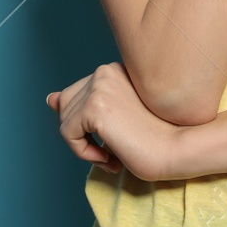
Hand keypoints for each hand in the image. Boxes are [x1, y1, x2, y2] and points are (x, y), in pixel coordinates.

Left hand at [46, 63, 182, 180]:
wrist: (176, 149)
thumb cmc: (153, 137)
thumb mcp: (114, 119)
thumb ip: (82, 106)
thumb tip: (50, 99)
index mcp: (113, 69)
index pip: (76, 95)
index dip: (86, 124)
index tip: (113, 138)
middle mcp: (104, 72)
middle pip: (65, 106)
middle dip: (82, 132)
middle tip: (111, 149)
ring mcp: (99, 87)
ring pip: (65, 121)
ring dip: (84, 145)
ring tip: (112, 154)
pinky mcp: (94, 107)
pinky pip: (68, 134)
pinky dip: (83, 152)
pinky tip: (108, 157)